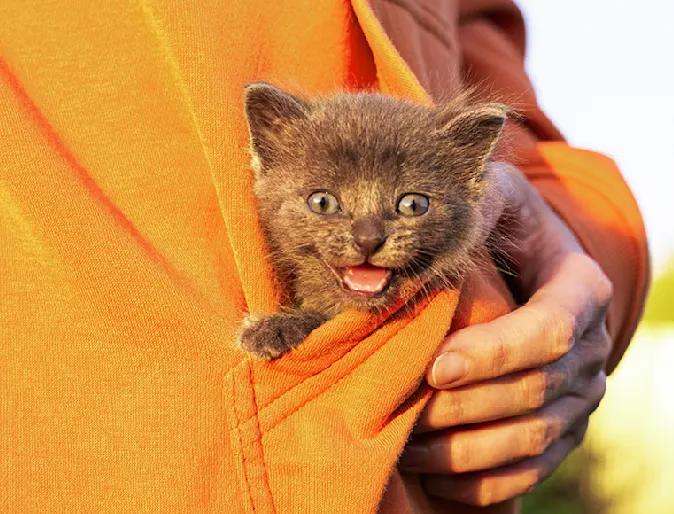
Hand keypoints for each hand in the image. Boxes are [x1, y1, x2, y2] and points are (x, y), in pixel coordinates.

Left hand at [399, 165, 612, 505]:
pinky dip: (487, 480)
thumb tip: (434, 223)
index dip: (495, 354)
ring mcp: (580, 392)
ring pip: (533, 436)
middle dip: (465, 406)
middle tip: (403, 410)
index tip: (435, 367)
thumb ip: (477, 201)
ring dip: (467, 449)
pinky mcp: (562, 424)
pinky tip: (437, 477)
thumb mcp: (494, 195)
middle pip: (536, 391)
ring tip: (407, 447)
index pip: (549, 332)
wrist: (526, 260)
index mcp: (581, 288)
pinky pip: (534, 467)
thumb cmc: (502, 223)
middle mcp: (589, 346)